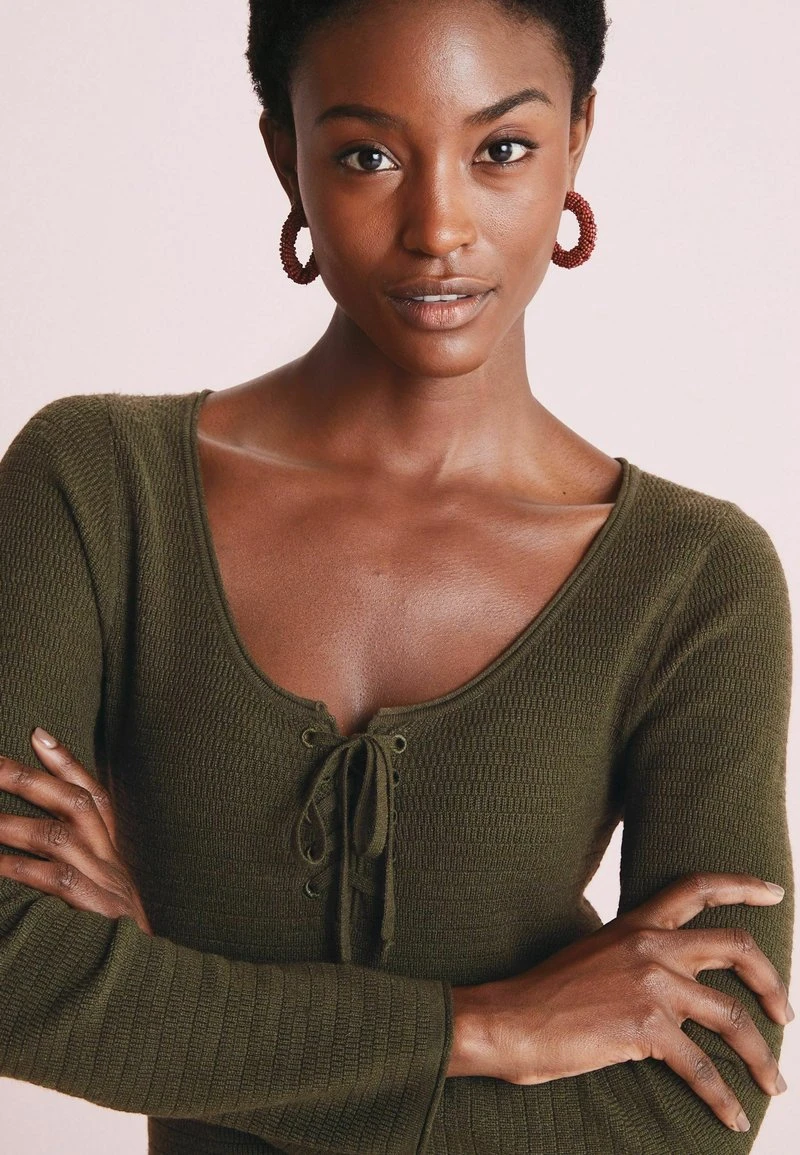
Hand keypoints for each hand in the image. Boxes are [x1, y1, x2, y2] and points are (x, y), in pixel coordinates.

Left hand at [0, 728, 152, 934]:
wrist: (141, 969)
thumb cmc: (110, 915)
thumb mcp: (102, 870)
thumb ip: (79, 833)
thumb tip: (46, 787)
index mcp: (112, 841)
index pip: (91, 791)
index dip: (65, 761)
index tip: (36, 733)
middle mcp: (109, 852)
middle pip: (73, 803)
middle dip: (29, 780)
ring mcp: (102, 879)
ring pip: (56, 837)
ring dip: (12, 823)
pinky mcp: (93, 909)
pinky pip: (52, 880)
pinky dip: (18, 867)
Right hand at [448, 872, 791, 1132]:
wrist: (508, 1020)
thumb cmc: (543, 995)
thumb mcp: (593, 955)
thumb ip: (632, 957)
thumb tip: (665, 980)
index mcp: (636, 925)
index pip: (696, 889)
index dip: (741, 886)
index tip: (773, 893)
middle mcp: (650, 946)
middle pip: (735, 947)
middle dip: (771, 982)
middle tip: (784, 1012)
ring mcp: (651, 986)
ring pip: (732, 1017)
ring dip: (761, 1055)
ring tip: (774, 1082)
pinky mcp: (645, 1029)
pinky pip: (703, 1068)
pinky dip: (724, 1098)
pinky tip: (733, 1116)